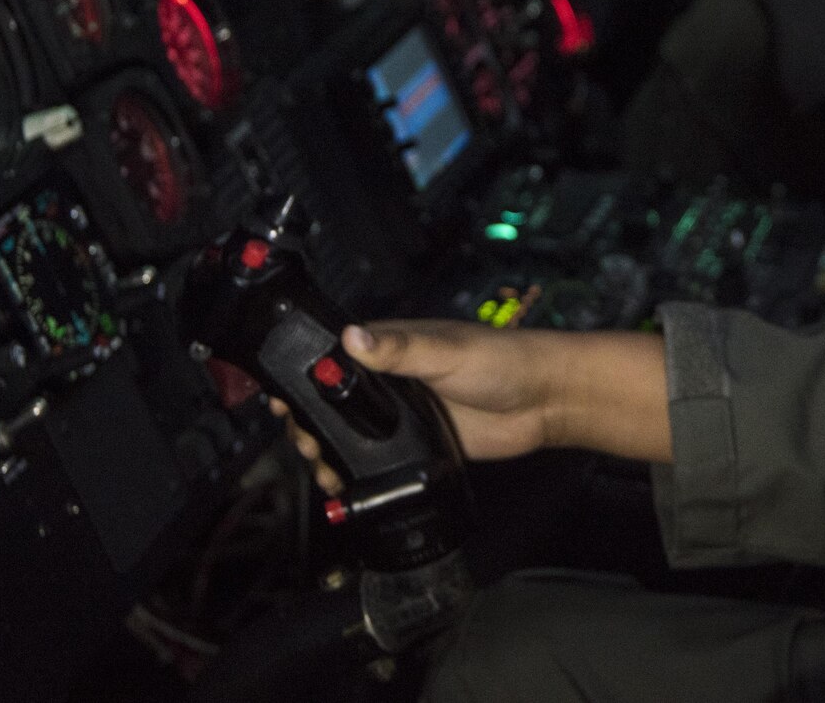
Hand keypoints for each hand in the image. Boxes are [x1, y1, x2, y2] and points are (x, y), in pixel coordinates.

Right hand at [272, 320, 671, 497]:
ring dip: (331, 453)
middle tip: (306, 445)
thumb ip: (400, 348)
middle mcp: (390, 380)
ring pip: (352, 436)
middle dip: (311, 426)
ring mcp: (402, 414)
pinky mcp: (418, 443)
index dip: (301, 380)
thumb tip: (354, 336)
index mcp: (390, 348)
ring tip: (323, 471)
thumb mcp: (447, 350)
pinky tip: (347, 488)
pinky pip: (380, 460)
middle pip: (333, 404)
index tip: (280, 402)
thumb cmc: (502, 359)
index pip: (330, 359)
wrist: (544, 401)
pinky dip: (361, 473)